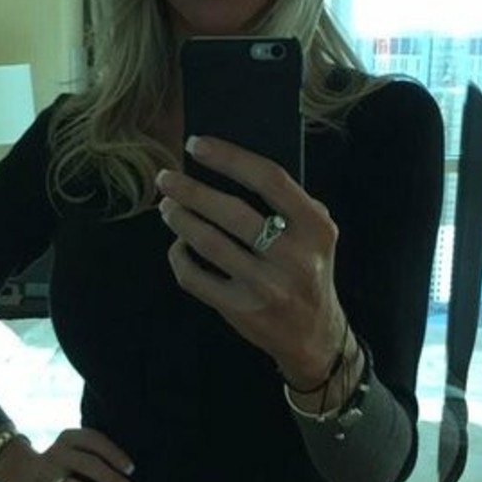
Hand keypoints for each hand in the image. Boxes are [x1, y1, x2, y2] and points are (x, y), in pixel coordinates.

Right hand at [0, 429, 138, 481]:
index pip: (94, 441)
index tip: (131, 469)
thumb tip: (128, 476)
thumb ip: (90, 455)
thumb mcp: (68, 449)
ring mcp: (45, 476)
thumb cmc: (55, 461)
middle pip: (90, 465)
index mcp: (68, 439)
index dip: (114, 454)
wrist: (10, 468)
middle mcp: (57, 454)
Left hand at [155, 134, 345, 384]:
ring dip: (180, 220)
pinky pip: (196, 278)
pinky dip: (180, 258)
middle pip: (232, 211)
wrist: (315, 335)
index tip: (196, 145)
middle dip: (190, 190)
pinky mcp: (242, 311)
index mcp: (316, 228)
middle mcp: (295, 257)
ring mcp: (267, 287)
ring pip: (208, 243)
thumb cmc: (308, 271)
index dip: (229, 158)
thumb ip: (290, 203)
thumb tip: (229, 168)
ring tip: (167, 207)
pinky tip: (179, 245)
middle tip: (165, 179)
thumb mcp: (316, 234)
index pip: (270, 179)